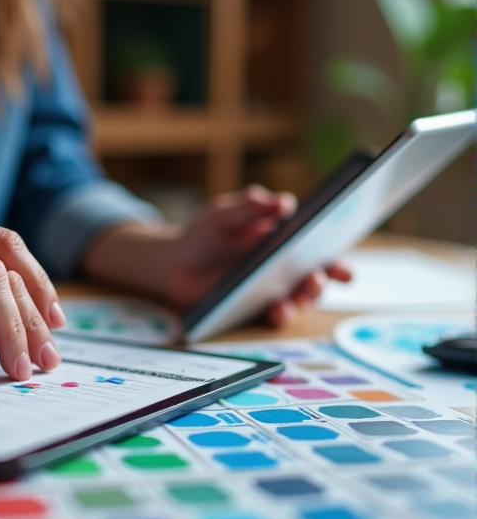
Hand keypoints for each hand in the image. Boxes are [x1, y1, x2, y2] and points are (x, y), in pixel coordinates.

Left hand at [168, 185, 351, 324]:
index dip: (337, 258)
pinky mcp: (253, 310)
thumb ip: (250, 207)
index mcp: (285, 241)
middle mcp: (285, 269)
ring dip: (302, 301)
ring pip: (299, 300)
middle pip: (315, 278)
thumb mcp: (223, 214)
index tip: (343, 266)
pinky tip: (275, 309)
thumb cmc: (204, 235)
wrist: (173, 264)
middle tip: (315, 278)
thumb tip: (283, 202)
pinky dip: (279, 314)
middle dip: (321, 281)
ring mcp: (271, 292)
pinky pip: (273, 316)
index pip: (320, 249)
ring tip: (292, 299)